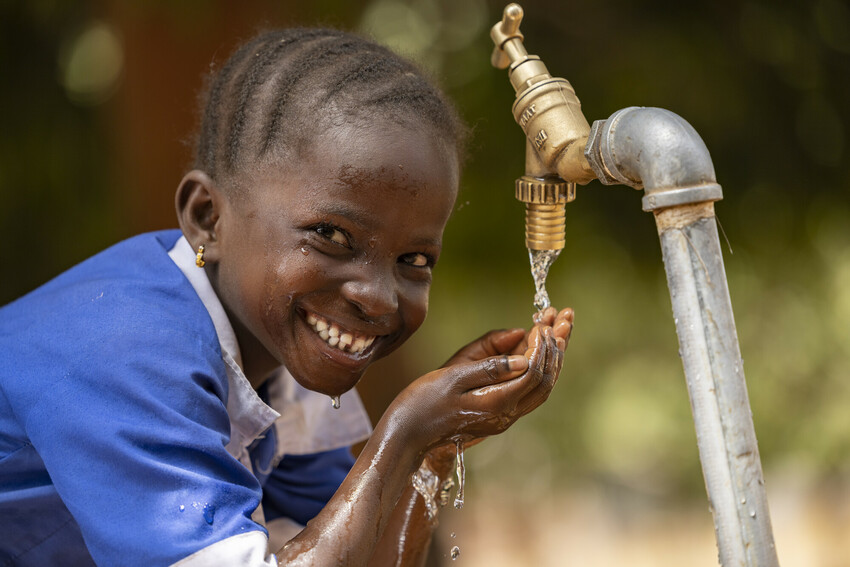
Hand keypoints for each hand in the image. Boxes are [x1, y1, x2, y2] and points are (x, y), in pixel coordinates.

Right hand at [387, 307, 573, 456]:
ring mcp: (503, 418)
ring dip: (552, 358)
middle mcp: (506, 415)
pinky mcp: (496, 416)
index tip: (542, 323)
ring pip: (540, 388)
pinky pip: (528, 391)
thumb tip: (522, 359)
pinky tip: (538, 351)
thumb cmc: (422, 404)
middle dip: (557, 349)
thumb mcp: (452, 379)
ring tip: (560, 330)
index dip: (542, 346)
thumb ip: (489, 369)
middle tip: (564, 319)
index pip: (533, 372)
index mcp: (496, 404)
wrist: (407, 436)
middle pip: (545, 381)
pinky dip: (538, 368)